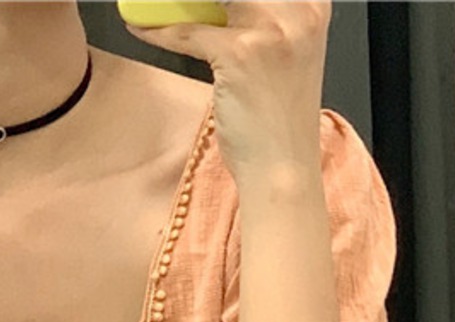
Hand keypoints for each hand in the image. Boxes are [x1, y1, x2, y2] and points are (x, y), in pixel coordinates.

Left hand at [124, 1, 332, 182]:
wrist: (282, 170)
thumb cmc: (279, 123)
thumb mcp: (280, 58)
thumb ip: (259, 21)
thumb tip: (213, 4)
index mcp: (314, 7)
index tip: (201, 0)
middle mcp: (297, 11)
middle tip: (170, 2)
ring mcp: (270, 31)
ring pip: (208, 0)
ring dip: (173, 4)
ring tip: (151, 8)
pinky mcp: (240, 54)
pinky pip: (187, 32)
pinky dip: (159, 31)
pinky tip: (140, 28)